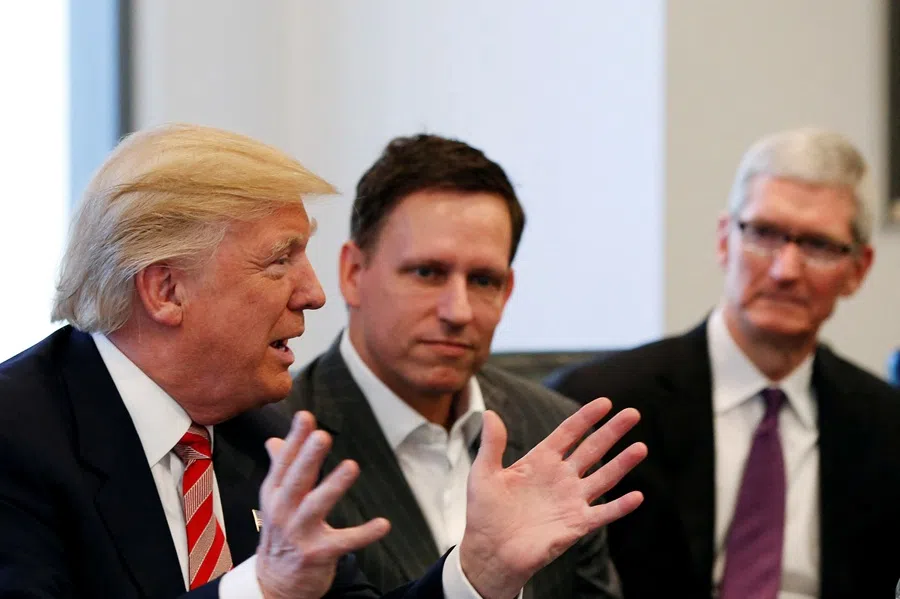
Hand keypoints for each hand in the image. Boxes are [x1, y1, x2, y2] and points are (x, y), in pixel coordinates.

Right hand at [255, 412, 390, 598]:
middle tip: (322, 436)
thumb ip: (279, 468)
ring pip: (316, 507)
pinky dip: (364, 533)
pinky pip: (345, 542)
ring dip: (333, 487)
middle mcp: (283, 512)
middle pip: (296, 481)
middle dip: (308, 458)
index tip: (306, 417)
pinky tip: (383, 524)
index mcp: (274, 495)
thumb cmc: (281, 535)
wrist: (275, 585)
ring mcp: (299, 534)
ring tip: (351, 467)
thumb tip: (274, 439)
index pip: (283, 463)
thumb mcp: (274, 501)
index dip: (295, 440)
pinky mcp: (318, 554)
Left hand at [459, 398, 646, 598]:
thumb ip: (492, 444)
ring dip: (622, 463)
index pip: (569, 433)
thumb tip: (489, 413)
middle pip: (592, 449)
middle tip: (633, 414)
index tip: (605, 402)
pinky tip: (637, 496)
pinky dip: (620, 507)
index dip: (586, 417)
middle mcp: (561, 477)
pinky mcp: (576, 525)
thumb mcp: (484, 474)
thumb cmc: (484, 513)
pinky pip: (603, 514)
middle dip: (612, 431)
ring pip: (604, 477)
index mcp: (541, 461)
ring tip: (641, 447)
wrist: (489, 552)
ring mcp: (571, 500)